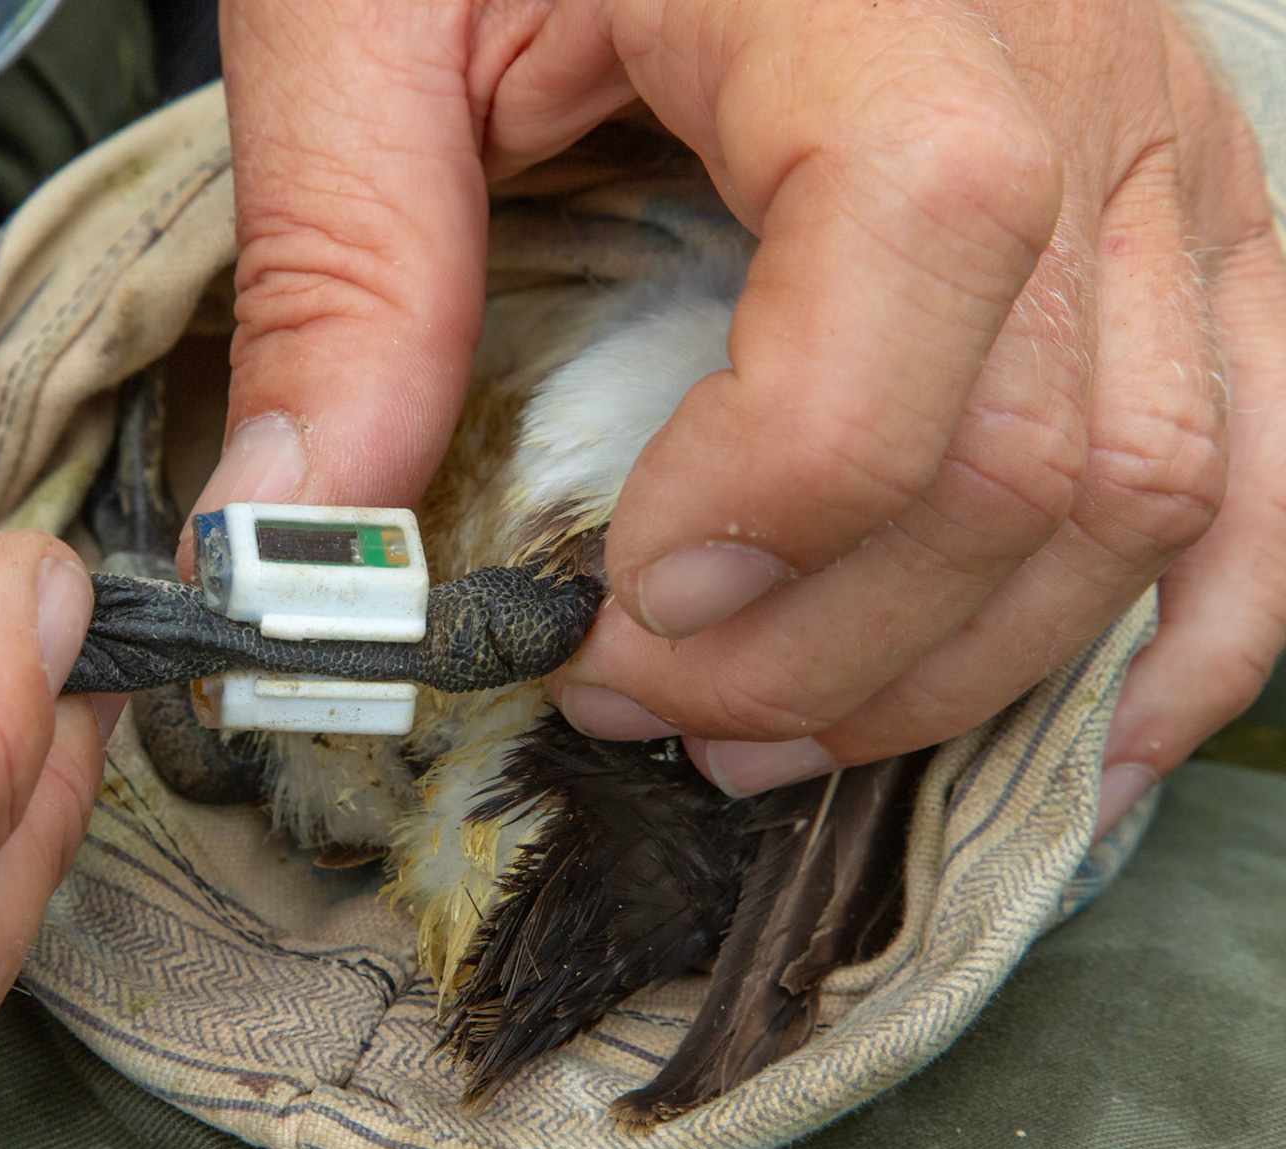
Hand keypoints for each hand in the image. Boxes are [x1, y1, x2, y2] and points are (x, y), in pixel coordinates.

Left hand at [207, 0, 1285, 823]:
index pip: (922, 238)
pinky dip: (1188, 628)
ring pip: (1151, 488)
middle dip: (819, 646)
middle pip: (1034, 440)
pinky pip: (1261, 459)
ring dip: (957, 673)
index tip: (617, 596)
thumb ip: (339, 259)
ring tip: (769, 740)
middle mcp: (1069, 67)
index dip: (787, 479)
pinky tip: (1083, 737)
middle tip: (633, 704)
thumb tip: (296, 520)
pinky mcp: (1190, 220)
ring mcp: (1160, 152)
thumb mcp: (372, 17)